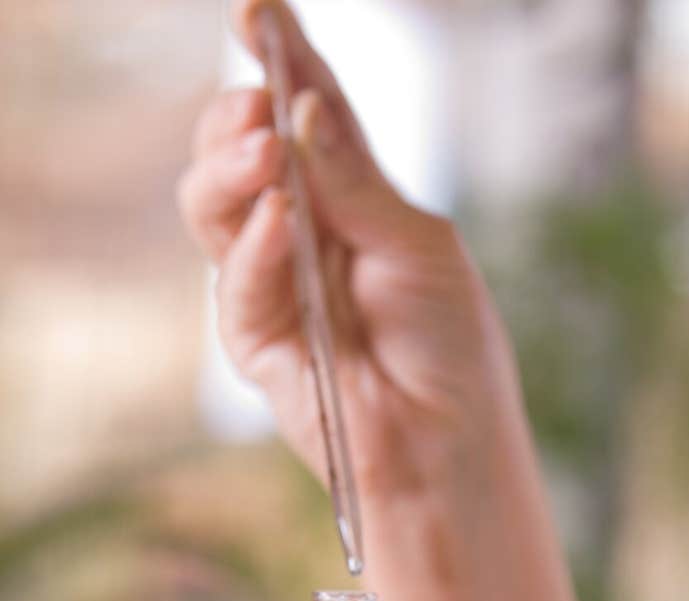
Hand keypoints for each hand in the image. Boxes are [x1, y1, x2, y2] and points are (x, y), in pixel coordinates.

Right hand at [178, 2, 575, 600]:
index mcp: (352, 198)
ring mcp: (272, 283)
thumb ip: (355, 181)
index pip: (307, 113)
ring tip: (265, 151)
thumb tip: (301, 109)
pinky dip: (253, 244)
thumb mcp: (418, 245)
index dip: (281, 59)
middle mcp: (303, 231)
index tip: (259, 11)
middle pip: (243, 151)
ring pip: (216, 205)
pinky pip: (234, 278)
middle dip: (240, 117)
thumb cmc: (450, 348)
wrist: (447, 447)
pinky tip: (277, 219)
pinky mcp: (255, 337)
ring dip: (233, 170)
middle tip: (260, 102)